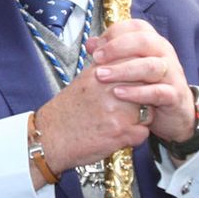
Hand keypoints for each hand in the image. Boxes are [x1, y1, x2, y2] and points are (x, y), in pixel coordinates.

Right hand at [34, 20, 190, 174]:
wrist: (49, 138)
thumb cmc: (66, 112)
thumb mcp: (84, 81)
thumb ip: (106, 69)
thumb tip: (124, 58)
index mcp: (102, 73)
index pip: (137, 66)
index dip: (139, 77)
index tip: (135, 85)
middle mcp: (112, 89)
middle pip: (146, 88)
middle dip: (142, 97)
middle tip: (128, 107)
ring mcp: (118, 111)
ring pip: (149, 111)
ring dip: (139, 118)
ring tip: (120, 122)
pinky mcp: (121, 133)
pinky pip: (143, 133)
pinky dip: (134, 137)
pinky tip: (118, 136)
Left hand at [89, 20, 194, 142]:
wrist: (176, 112)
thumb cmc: (149, 85)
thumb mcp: (130, 67)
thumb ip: (112, 54)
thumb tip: (91, 43)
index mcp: (154, 42)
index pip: (137, 27)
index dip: (115, 32)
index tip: (96, 46)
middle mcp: (165, 54)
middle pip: (144, 41)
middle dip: (117, 48)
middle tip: (96, 58)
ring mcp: (172, 74)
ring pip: (150, 66)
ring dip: (123, 70)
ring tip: (101, 76)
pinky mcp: (175, 95)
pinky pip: (157, 92)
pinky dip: (137, 92)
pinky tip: (118, 93)